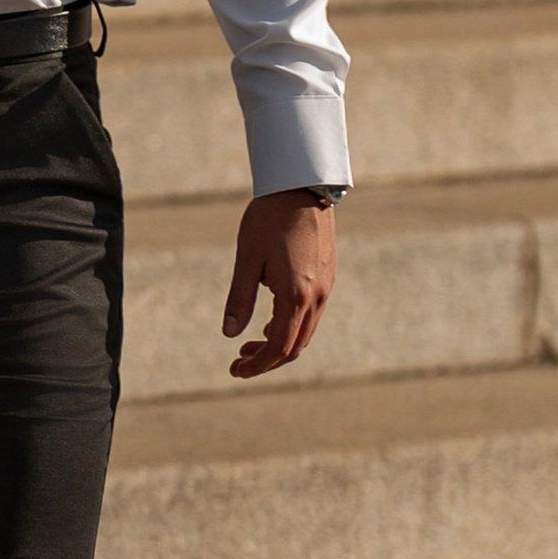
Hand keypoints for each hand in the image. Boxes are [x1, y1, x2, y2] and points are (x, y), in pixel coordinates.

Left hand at [223, 190, 336, 379]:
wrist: (302, 186)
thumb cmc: (268, 219)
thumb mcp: (247, 259)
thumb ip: (239, 299)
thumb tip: (230, 335)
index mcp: (296, 295)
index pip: (279, 347)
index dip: (257, 365)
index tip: (235, 371)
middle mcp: (317, 296)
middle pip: (295, 346)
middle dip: (267, 360)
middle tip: (238, 362)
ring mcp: (325, 287)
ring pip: (305, 332)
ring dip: (280, 344)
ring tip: (250, 345)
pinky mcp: (327, 277)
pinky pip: (311, 314)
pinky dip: (291, 326)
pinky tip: (270, 321)